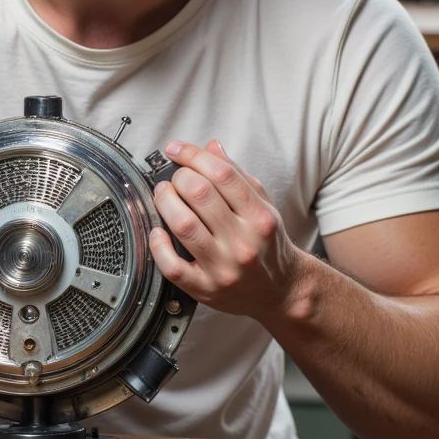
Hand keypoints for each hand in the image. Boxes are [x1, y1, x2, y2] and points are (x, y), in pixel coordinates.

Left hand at [149, 139, 303, 320]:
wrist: (280, 291)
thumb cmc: (267, 245)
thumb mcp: (262, 206)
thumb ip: (237, 176)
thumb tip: (211, 147)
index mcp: (259, 217)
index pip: (222, 174)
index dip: (193, 155)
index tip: (176, 149)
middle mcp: (243, 242)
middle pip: (200, 194)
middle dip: (179, 177)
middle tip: (174, 177)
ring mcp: (224, 267)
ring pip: (183, 224)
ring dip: (165, 202)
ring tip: (164, 195)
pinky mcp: (206, 288)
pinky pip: (173, 266)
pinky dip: (159, 245)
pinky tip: (158, 232)